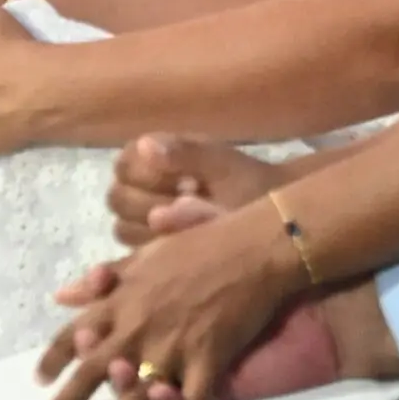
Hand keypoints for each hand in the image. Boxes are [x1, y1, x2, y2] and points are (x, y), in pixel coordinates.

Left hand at [34, 196, 311, 399]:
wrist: (254, 247)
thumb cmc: (200, 242)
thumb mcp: (144, 254)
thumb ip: (103, 279)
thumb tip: (62, 295)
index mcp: (120, 299)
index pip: (75, 332)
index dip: (54, 358)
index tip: (37, 382)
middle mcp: (138, 327)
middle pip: (93, 374)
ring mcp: (172, 348)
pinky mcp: (207, 361)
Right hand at [106, 135, 289, 249]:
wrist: (281, 220)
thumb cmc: (252, 187)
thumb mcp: (224, 167)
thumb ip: (187, 155)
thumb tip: (145, 146)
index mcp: (156, 155)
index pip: (123, 164)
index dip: (145, 175)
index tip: (182, 182)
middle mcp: (145, 185)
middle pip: (117, 197)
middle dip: (148, 204)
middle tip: (188, 207)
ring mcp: (148, 218)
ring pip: (123, 228)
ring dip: (150, 230)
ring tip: (190, 226)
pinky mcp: (156, 249)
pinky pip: (137, 253)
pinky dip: (155, 250)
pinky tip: (185, 245)